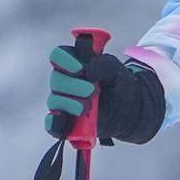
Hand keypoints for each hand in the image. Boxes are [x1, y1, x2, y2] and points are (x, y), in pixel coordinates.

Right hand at [47, 35, 166, 146]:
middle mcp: (63, 80)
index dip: (65, 61)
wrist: (127, 109)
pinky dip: (56, 124)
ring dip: (71, 104)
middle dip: (74, 86)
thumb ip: (102, 64)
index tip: (80, 69)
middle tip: (94, 91)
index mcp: (72, 62)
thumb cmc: (117, 83)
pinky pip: (52, 124)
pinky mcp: (64, 121)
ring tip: (88, 107)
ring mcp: (62, 101)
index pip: (58, 55)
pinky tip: (67, 121)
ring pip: (54, 101)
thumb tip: (86, 71)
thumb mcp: (115, 68)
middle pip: (55, 79)